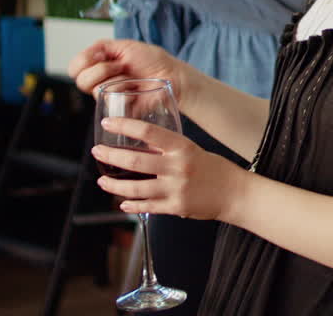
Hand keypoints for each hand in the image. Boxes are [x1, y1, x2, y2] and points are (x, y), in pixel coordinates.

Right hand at [70, 39, 201, 108]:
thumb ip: (103, 46)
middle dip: (102, 69)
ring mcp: (108, 97)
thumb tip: (88, 52)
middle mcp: (100, 82)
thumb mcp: (126, 46)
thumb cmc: (152, 60)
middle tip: (121, 66)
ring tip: (131, 77)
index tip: (102, 55)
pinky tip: (134, 90)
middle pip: (80, 80)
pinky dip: (123, 92)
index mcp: (99, 65)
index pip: (75, 66)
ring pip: (94, 90)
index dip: (84, 60)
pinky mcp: (118, 110)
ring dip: (116, 79)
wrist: (171, 75)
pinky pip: (110, 102)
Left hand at [92, 117, 246, 219]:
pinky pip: (146, 207)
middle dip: (110, 156)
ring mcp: (175, 188)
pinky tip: (123, 203)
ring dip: (114, 185)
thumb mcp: (192, 150)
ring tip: (103, 182)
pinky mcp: (175, 207)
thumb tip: (140, 146)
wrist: (235, 193)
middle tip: (97, 152)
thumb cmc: (213, 168)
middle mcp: (177, 167)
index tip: (107, 124)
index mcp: (182, 147)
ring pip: (135, 188)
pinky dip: (131, 205)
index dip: (124, 126)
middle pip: (135, 160)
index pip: (148, 132)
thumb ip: (168, 150)